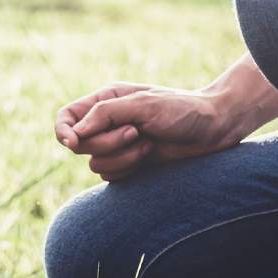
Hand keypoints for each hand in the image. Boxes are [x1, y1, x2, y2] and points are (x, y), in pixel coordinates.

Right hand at [55, 82, 251, 181]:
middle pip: (79, 145)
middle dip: (107, 143)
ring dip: (122, 158)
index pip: (66, 117)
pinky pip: (111, 176)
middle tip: (135, 133)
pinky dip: (128, 169)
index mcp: (104, 101)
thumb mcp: (142, 104)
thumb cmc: (182, 109)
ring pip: (95, 163)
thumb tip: (74, 133)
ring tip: (148, 145)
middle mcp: (106, 123)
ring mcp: (117, 145)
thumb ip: (105, 114)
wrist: (214, 129)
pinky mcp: (129, 165)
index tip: (73, 142)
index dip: (63, 131)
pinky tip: (150, 156)